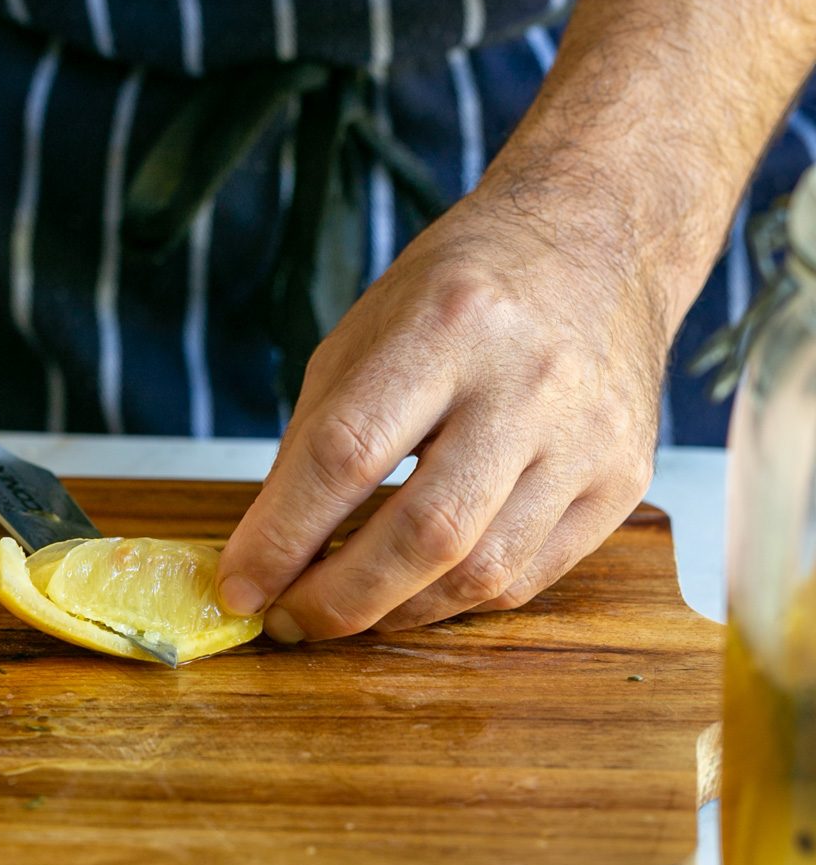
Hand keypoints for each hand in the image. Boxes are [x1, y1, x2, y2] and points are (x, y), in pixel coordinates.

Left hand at [217, 170, 670, 640]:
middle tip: (290, 621)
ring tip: (345, 610)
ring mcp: (588, 436)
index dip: (283, 535)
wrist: (597, 243)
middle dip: (340, 598)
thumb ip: (318, 436)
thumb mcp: (368, 330)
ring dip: (397, 613)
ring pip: (483, 571)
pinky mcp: (623, 479)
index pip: (347, 452)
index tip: (240, 586)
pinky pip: (531, 576)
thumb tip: (271, 549)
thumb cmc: (465, 289)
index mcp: (447, 322)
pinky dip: (458, 601)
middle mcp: (528, 380)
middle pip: (425, 531)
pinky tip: (416, 591)